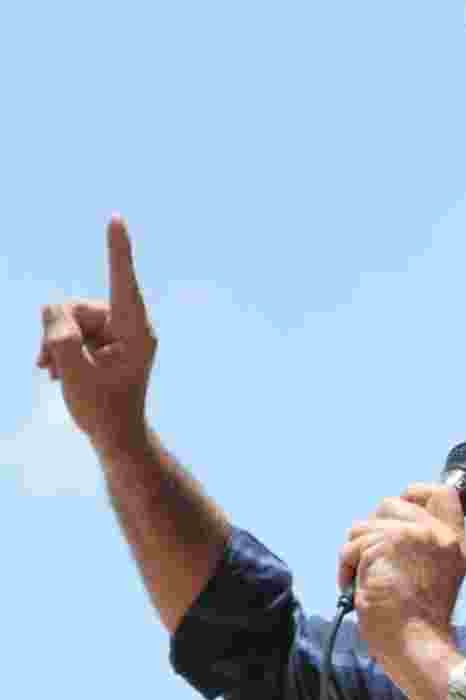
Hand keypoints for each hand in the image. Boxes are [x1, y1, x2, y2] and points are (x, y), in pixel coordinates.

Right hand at [37, 216, 155, 452]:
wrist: (115, 437)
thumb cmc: (104, 411)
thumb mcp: (75, 373)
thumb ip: (60, 338)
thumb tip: (52, 310)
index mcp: (136, 332)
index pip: (124, 282)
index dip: (117, 249)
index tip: (116, 218)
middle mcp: (129, 326)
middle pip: (78, 307)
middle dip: (57, 333)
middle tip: (52, 366)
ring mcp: (115, 332)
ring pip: (69, 318)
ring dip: (54, 344)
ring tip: (55, 373)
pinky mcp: (103, 339)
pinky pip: (69, 328)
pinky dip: (58, 347)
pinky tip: (56, 372)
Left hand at [339, 482, 465, 673]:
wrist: (418, 644)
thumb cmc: (420, 622)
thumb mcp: (438, 575)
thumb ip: (425, 547)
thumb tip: (387, 527)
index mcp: (454, 542)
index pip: (443, 493)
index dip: (415, 494)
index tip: (396, 518)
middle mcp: (437, 534)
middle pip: (391, 502)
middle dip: (372, 529)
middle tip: (373, 559)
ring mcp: (413, 535)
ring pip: (364, 524)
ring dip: (356, 552)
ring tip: (365, 580)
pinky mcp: (386, 543)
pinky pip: (351, 546)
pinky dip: (346, 568)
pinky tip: (358, 589)